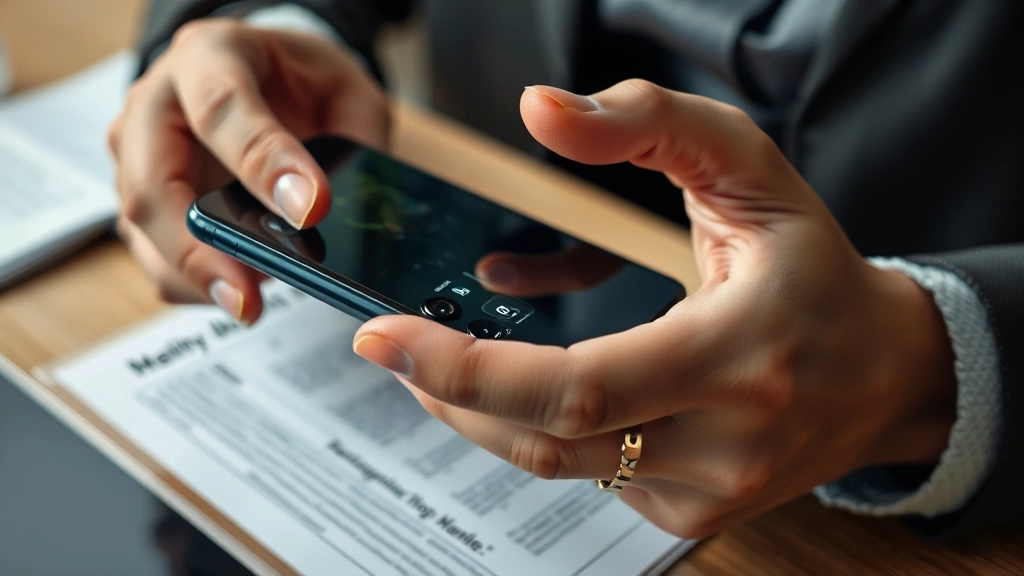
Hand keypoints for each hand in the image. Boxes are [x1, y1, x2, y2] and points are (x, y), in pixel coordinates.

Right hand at [108, 20, 388, 322]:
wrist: (266, 78)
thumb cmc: (299, 80)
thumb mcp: (343, 87)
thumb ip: (352, 137)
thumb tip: (335, 210)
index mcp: (208, 56)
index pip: (222, 109)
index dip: (263, 164)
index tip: (309, 208)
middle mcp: (157, 105)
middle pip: (154, 186)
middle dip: (200, 250)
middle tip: (250, 294)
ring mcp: (139, 158)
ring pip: (143, 233)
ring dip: (195, 278)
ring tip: (250, 301)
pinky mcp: (144, 205)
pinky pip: (157, 259)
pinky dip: (198, 284)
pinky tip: (241, 290)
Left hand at [352, 80, 957, 538]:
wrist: (885, 376)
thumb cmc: (812, 269)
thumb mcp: (750, 170)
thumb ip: (648, 124)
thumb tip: (542, 113)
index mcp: (741, 351)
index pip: (582, 386)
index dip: (471, 371)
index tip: (387, 338)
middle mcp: (728, 437)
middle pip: (551, 438)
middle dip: (450, 393)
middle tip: (391, 347)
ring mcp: (711, 490)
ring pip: (557, 465)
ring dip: (481, 413)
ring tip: (444, 362)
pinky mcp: (695, 513)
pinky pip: (589, 476)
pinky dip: (542, 430)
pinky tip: (530, 391)